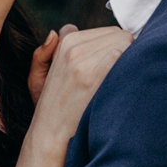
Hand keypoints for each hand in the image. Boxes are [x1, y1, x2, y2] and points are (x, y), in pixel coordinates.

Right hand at [30, 24, 132, 145]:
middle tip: (117, 75)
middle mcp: (74, 47)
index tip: (109, 65)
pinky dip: (129, 65)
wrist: (51, 135)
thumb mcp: (37, 78)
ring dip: (130, 60)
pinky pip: (122, 55)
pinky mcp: (94, 76)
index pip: (107, 31)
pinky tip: (124, 82)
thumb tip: (54, 34)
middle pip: (120, 35)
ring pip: (126, 43)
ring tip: (119, 80)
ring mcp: (84, 61)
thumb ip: (43, 53)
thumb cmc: (50, 108)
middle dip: (124, 52)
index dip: (112, 48)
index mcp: (66, 42)